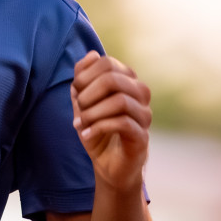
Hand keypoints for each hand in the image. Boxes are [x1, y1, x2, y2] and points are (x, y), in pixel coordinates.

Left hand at [71, 51, 151, 193]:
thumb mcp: (83, 103)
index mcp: (127, 81)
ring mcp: (144, 115)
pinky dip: (99, 127)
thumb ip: (83, 79)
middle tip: (79, 108)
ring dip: (93, 112)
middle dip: (88, 94)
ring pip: (120, 101)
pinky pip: (122, 123)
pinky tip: (87, 134)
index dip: (85, 75)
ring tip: (80, 123)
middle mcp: (140, 94)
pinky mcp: (142, 136)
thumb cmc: (97, 129)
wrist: (108, 164)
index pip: (107, 63)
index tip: (75, 91)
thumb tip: (91, 55)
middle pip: (114, 79)